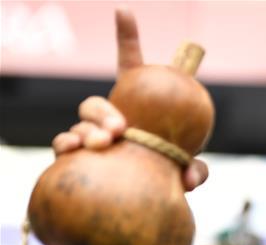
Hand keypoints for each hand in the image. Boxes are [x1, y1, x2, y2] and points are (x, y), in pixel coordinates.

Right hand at [49, 8, 206, 190]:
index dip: (128, 35)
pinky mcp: (77, 154)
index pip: (130, 65)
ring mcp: (90, 135)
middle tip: (119, 128)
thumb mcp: (186, 170)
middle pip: (96, 102)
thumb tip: (190, 177)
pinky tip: (73, 151)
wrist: (141, 198)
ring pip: (80, 122)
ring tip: (104, 142)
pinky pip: (63, 144)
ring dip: (88, 130)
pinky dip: (66, 145)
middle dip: (103, 111)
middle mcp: (109, 117)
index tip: (125, 11)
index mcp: (138, 106)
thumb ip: (195, 170)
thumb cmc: (167, 175)